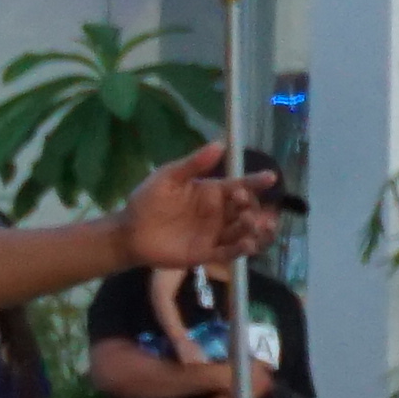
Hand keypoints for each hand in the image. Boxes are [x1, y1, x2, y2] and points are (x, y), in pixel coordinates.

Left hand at [109, 144, 281, 273]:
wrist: (129, 231)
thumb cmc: (148, 201)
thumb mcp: (168, 178)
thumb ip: (193, 164)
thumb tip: (219, 144)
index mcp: (214, 192)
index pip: (241, 185)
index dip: (256, 182)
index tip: (270, 177)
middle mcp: (220, 213)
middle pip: (247, 210)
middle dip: (254, 207)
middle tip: (248, 205)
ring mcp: (215, 234)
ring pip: (243, 232)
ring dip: (253, 228)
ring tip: (255, 224)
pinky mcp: (207, 253)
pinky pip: (228, 252)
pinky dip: (240, 249)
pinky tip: (248, 244)